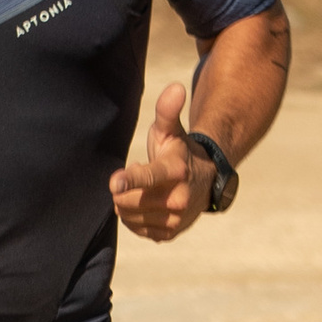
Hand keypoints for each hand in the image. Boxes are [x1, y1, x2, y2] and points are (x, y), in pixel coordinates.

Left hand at [110, 81, 220, 243]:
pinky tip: (147, 204)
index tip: (114, 182)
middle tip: (137, 175)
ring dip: (128, 202)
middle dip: (123, 189)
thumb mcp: (171, 129)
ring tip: (145, 189)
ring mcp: (176, 219)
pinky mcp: (171, 233)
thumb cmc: (179, 150)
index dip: (130, 180)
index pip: (149, 177)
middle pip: (129, 201)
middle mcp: (178, 198)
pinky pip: (137, 230)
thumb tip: (175, 88)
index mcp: (176, 170)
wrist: (206, 180)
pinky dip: (134, 218)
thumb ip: (167, 110)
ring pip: (129, 217)